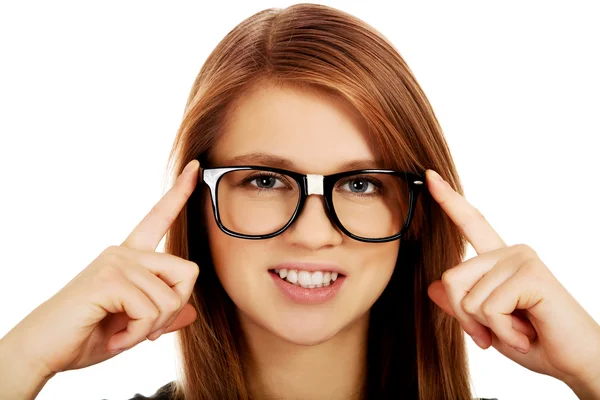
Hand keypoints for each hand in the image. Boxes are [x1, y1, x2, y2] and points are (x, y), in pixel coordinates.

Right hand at [0, 159, 200, 377]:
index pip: (159, 218)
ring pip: (172, 298)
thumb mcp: (133, 327)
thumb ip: (161, 317)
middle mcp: (124, 252)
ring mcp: (116, 262)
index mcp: (130, 257)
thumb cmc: (84, 336)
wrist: (42, 351)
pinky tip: (115, 339)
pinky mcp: (108, 278)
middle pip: (188, 271)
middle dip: (174, 309)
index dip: (178, 193)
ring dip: (152, 328)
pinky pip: (151, 311)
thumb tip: (192, 313)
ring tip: (122, 334)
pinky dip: (138, 335)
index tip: (195, 167)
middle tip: (146, 330)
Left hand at [425, 169, 599, 387]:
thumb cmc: (537, 343)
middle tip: (496, 333)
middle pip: (451, 278)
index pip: (471, 224)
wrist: (577, 362)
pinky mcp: (531, 273)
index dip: (449, 200)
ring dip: (488, 328)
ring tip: (518, 332)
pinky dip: (503, 333)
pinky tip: (526, 334)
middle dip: (466, 317)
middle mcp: (509, 252)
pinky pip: (488, 308)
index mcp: (499, 260)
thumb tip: (432, 286)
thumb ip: (462, 306)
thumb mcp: (488, 326)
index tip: (430, 176)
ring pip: (467, 297)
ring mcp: (521, 259)